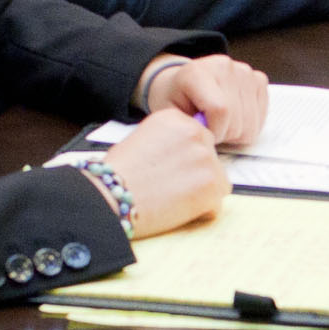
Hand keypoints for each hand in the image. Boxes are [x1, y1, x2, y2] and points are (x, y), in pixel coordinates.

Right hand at [100, 107, 229, 235]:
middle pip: (210, 156)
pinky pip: (217, 202)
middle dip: (197, 172)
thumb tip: (187, 156)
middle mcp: (195, 133)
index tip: (170, 168)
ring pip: (217, 179)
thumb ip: (170, 142)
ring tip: (173, 199)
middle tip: (173, 186)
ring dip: (201, 192)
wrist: (111, 196)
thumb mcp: (142, 139)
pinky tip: (179, 210)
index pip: (198, 137)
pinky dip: (203, 211)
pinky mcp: (212, 185)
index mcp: (177, 119)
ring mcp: (206, 159)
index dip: (186, 157)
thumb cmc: (118, 173)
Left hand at [139, 52, 270, 147]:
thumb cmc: (176, 101)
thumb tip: (207, 139)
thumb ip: (187, 127)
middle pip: (238, 120)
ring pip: (251, 124)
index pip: (221, 110)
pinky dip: (248, 125)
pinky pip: (261, 117)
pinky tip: (233, 118)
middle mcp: (224, 67)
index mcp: (197, 73)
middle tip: (210, 128)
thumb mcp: (170, 116)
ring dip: (236, 132)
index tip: (205, 133)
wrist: (183, 83)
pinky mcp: (258, 79)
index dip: (215, 131)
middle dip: (224, 134)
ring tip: (220, 123)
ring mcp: (244, 72)